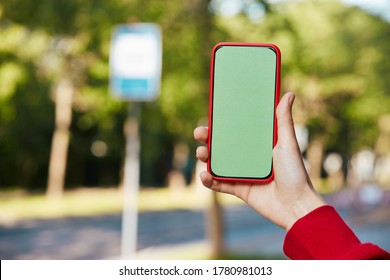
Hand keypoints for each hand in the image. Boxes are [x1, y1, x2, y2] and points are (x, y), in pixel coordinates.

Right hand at [194, 92, 325, 229]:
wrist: (296, 207)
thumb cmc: (296, 173)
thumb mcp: (288, 144)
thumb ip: (284, 121)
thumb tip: (289, 94)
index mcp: (259, 145)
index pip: (238, 130)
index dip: (224, 123)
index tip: (213, 114)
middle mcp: (249, 158)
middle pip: (224, 145)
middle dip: (209, 138)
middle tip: (199, 133)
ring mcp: (243, 174)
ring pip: (218, 163)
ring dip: (206, 157)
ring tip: (201, 154)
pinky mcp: (239, 189)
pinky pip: (219, 184)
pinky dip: (209, 181)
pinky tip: (204, 175)